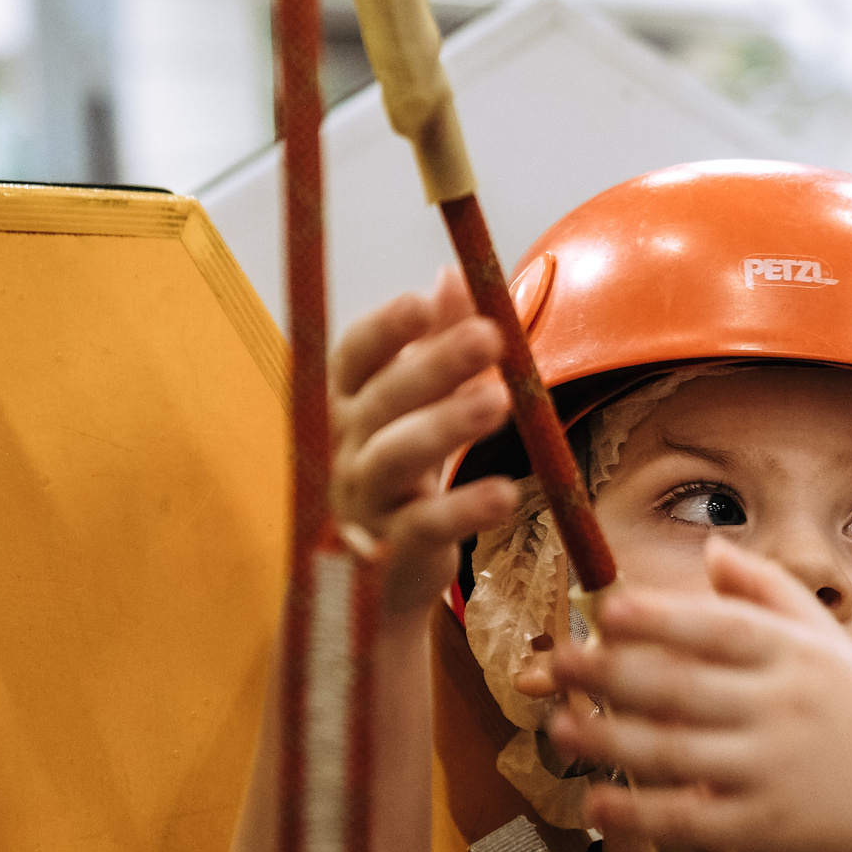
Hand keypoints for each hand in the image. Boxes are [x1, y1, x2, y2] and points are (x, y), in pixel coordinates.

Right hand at [330, 271, 516, 630]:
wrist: (379, 576)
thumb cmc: (402, 472)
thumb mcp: (417, 405)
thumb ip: (437, 343)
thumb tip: (453, 274)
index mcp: (349, 404)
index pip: (353, 357)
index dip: (383, 330)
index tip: (420, 302)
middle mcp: (347, 447)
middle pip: (382, 398)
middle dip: (434, 364)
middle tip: (488, 336)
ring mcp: (364, 500)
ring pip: (395, 456)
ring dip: (446, 425)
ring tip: (497, 401)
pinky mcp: (391, 552)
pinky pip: (422, 525)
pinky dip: (462, 509)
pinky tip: (504, 492)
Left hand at [544, 540, 851, 851]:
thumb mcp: (827, 641)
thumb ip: (769, 589)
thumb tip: (711, 546)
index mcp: (795, 656)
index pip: (721, 630)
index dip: (663, 619)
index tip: (609, 610)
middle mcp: (783, 709)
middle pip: (684, 689)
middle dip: (613, 675)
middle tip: (559, 664)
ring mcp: (772, 772)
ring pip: (676, 754)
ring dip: (610, 740)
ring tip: (560, 727)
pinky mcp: (762, 828)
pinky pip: (690, 819)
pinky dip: (640, 814)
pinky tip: (596, 801)